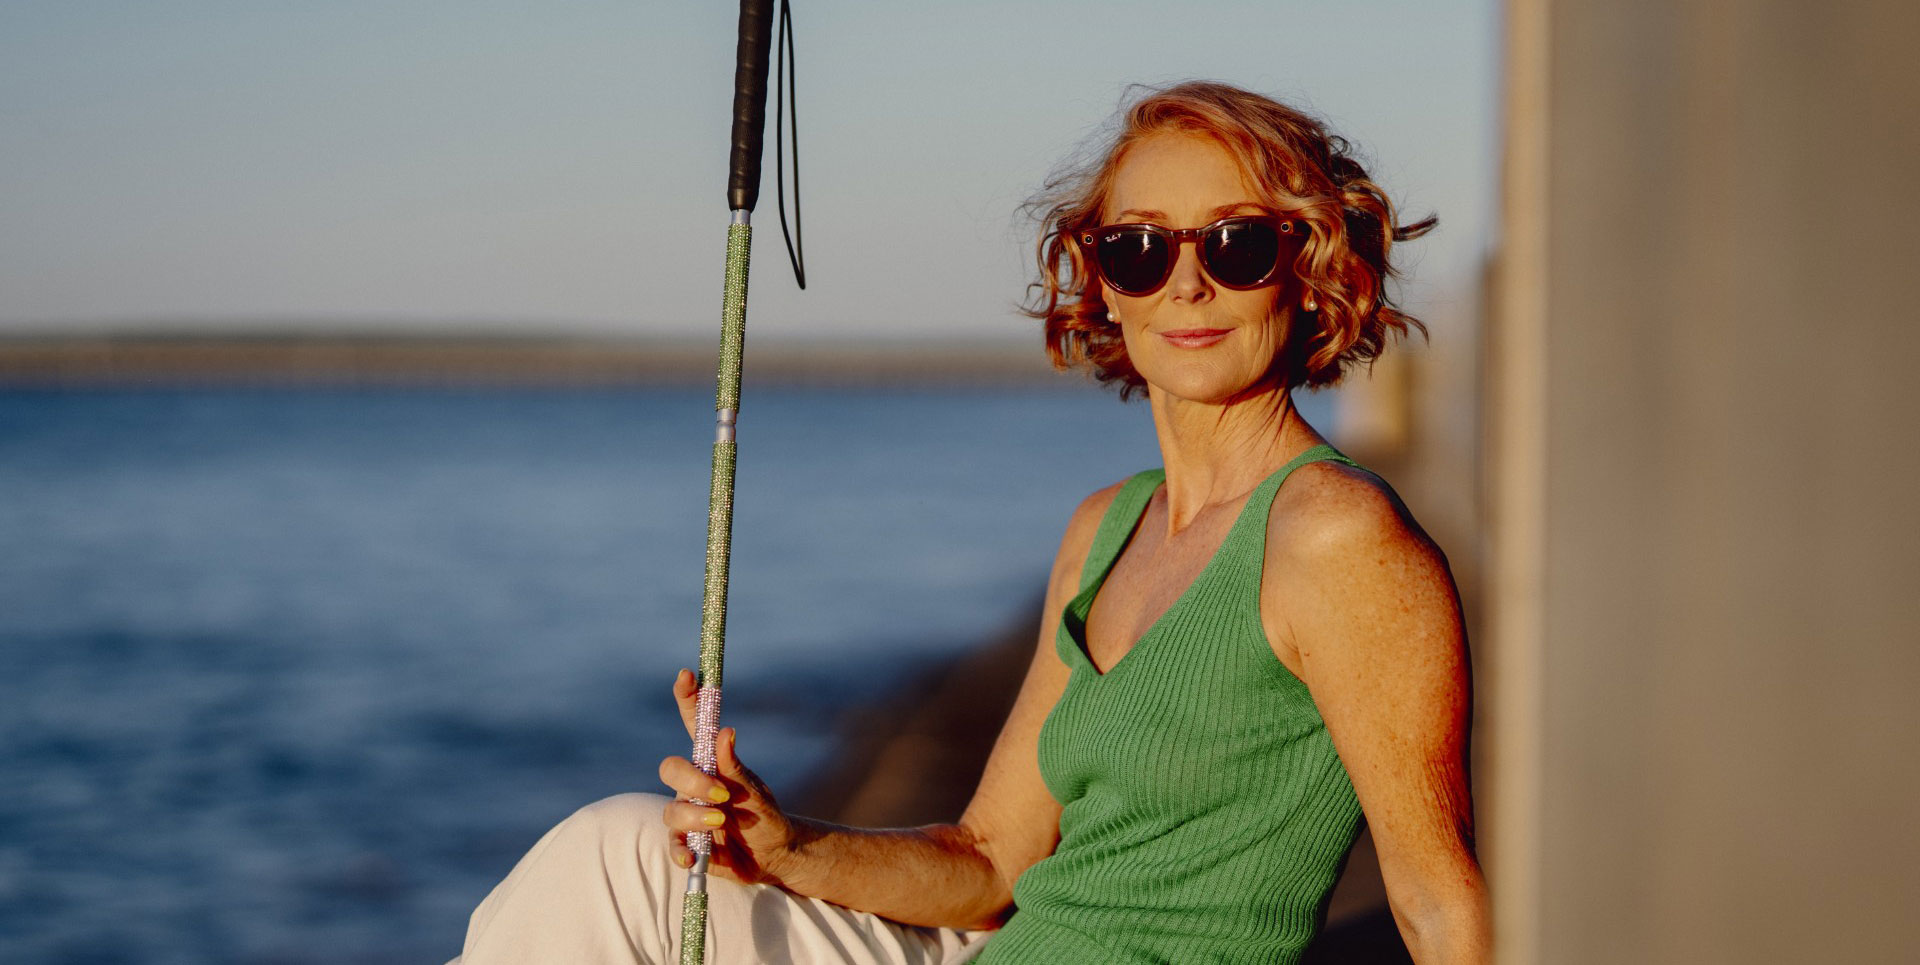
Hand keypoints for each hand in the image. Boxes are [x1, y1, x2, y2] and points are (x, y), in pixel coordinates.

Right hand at [657, 668, 799, 885]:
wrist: (775, 856)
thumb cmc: (765, 817)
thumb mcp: (757, 794)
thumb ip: (736, 768)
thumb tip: (726, 732)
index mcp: (713, 764)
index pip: (694, 724)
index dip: (687, 698)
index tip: (687, 674)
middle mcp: (694, 785)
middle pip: (670, 768)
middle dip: (692, 780)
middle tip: (721, 795)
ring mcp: (688, 813)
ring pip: (671, 808)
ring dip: (694, 817)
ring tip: (721, 824)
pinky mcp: (686, 843)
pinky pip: (672, 844)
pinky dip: (681, 850)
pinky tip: (693, 856)